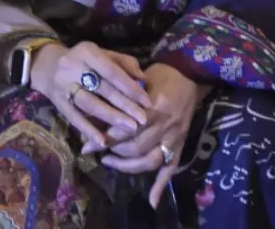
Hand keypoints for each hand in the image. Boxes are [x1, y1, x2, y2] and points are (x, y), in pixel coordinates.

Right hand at [30, 41, 150, 151]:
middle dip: (125, 105)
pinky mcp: (57, 102)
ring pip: (90, 104)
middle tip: (143, 119)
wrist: (48, 66)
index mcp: (87, 51)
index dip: (130, 87)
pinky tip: (103, 141)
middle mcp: (72, 67)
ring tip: (130, 128)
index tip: (147, 102)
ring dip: (111, 117)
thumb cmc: (85, 61)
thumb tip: (144, 80)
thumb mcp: (103, 54)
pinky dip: (89, 130)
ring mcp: (63, 85)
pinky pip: (75, 118)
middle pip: (102, 89)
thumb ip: (124, 64)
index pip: (112, 71)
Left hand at [100, 64, 207, 207]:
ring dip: (127, 166)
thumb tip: (95, 112)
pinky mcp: (180, 145)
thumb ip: (120, 96)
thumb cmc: (160, 73)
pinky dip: (161, 186)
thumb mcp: (137, 79)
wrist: (189, 74)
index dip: (104, 138)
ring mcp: (174, 137)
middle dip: (111, 152)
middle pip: (134, 147)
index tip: (85, 143)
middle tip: (93, 150)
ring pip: (149, 161)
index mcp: (153, 106)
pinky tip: (151, 201)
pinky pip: (170, 169)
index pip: (124, 129)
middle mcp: (164, 125)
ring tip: (110, 162)